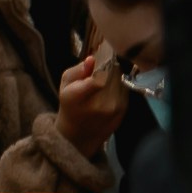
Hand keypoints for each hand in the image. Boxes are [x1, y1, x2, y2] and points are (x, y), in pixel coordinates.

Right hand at [56, 45, 127, 162]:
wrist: (79, 134)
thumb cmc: (70, 104)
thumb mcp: (65, 84)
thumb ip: (78, 70)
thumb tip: (92, 59)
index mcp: (80, 96)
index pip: (97, 77)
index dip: (101, 63)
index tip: (98, 58)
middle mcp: (100, 104)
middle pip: (112, 73)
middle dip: (107, 66)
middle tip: (100, 68)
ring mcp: (115, 108)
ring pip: (120, 78)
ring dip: (114, 75)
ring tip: (104, 79)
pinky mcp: (124, 110)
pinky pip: (125, 87)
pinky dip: (119, 84)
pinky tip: (109, 89)